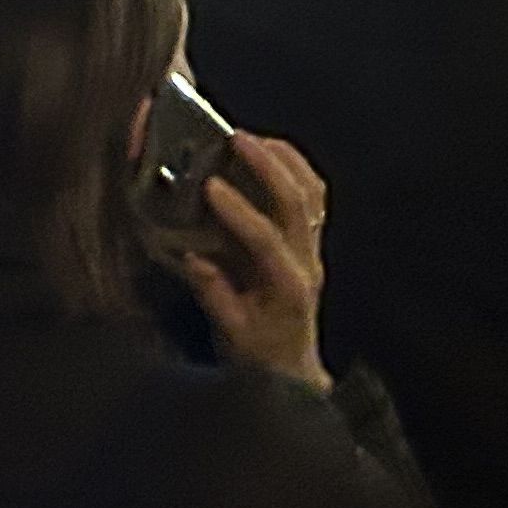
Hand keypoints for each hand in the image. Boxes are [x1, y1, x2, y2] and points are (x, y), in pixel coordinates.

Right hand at [184, 133, 329, 389]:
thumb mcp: (231, 335)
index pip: (265, 238)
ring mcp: (315, 247)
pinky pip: (315, 193)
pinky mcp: (314, 239)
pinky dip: (295, 165)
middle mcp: (307, 260)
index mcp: (286, 286)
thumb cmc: (259, 355)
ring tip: (251, 137)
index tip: (209, 186)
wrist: (292, 371)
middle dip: (267, 165)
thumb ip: (213, 294)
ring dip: (283, 157)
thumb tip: (192, 256)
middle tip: (235, 138)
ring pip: (311, 190)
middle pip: (296, 201)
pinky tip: (271, 151)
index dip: (238, 210)